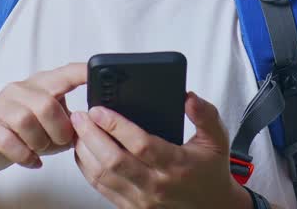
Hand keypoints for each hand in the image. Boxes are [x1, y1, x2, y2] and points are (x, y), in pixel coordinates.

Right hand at [0, 62, 86, 174]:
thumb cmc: (23, 134)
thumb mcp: (51, 124)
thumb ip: (70, 121)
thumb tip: (92, 127)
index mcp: (40, 84)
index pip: (64, 74)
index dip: (81, 73)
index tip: (97, 74)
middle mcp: (19, 90)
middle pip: (47, 104)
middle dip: (59, 129)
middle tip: (61, 142)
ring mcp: (0, 106)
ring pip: (26, 121)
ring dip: (40, 142)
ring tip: (42, 150)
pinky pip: (8, 141)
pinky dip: (24, 155)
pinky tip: (32, 160)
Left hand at [71, 91, 249, 208]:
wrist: (212, 208)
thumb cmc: (210, 172)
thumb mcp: (217, 140)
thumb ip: (206, 115)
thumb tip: (188, 98)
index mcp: (177, 165)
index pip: (141, 145)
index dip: (116, 126)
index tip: (99, 110)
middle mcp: (157, 185)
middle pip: (114, 160)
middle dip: (92, 135)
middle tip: (80, 115)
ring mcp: (141, 200)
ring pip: (103, 175)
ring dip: (85, 151)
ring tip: (78, 130)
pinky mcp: (131, 207)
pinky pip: (102, 188)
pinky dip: (87, 169)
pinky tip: (84, 151)